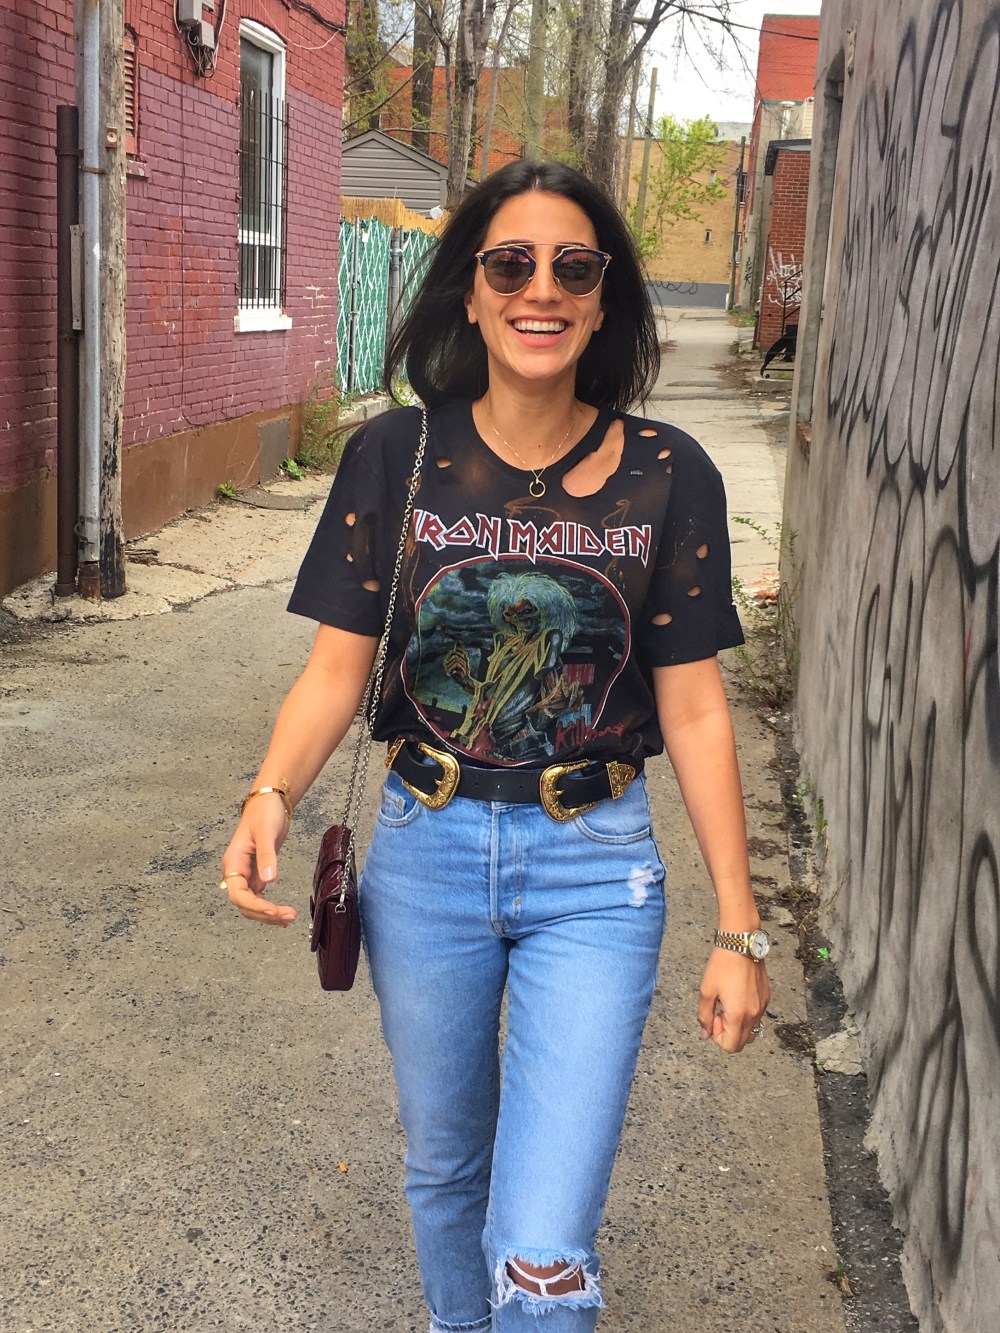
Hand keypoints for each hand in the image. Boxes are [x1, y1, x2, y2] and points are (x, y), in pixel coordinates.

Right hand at [220, 793, 296, 927]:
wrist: (269, 802)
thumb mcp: (266, 832)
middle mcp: (237, 871)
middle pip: (245, 904)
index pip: (237, 894)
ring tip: (289, 918)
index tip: (272, 910)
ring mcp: (247, 874)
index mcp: (234, 862)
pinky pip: (260, 897)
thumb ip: (267, 857)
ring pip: (252, 904)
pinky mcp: (257, 874)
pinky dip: (270, 908)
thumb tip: (269, 880)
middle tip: (288, 917)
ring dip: (268, 914)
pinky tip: (282, 915)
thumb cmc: (264, 813)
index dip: (254, 905)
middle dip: (264, 914)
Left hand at [697, 948, 770, 1052]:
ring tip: (727, 1003)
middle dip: (728, 1032)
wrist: (741, 944)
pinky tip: (736, 995)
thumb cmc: (722, 965)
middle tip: (719, 1011)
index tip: (713, 1018)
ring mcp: (763, 1006)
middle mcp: (754, 1014)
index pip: (731, 1046)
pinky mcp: (766, 997)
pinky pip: (757, 1016)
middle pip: (742, 1042)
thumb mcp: (706, 991)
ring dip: (737, 1024)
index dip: (718, 1037)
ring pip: (751, 1030)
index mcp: (738, 1015)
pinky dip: (746, 1014)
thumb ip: (704, 1016)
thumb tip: (705, 1034)